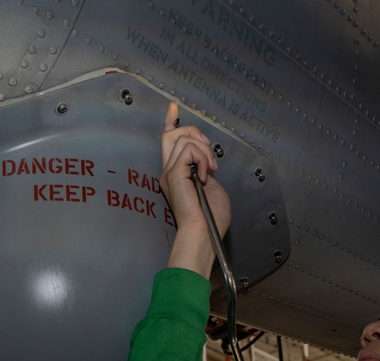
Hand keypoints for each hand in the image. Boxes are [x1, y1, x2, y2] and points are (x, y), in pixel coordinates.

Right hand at [159, 102, 231, 276]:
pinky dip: (202, 158)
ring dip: (205, 151)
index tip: (173, 108)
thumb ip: (204, 169)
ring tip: (211, 171)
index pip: (169, 142)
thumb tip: (204, 159)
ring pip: (185, 139)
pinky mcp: (174, 174)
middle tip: (210, 154)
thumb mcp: (211, 186)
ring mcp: (169, 172)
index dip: (170, 122)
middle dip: (195, 133)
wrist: (204, 233)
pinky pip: (189, 150)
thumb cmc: (210, 218)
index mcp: (176, 175)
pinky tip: (206, 175)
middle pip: (174, 134)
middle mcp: (168, 172)